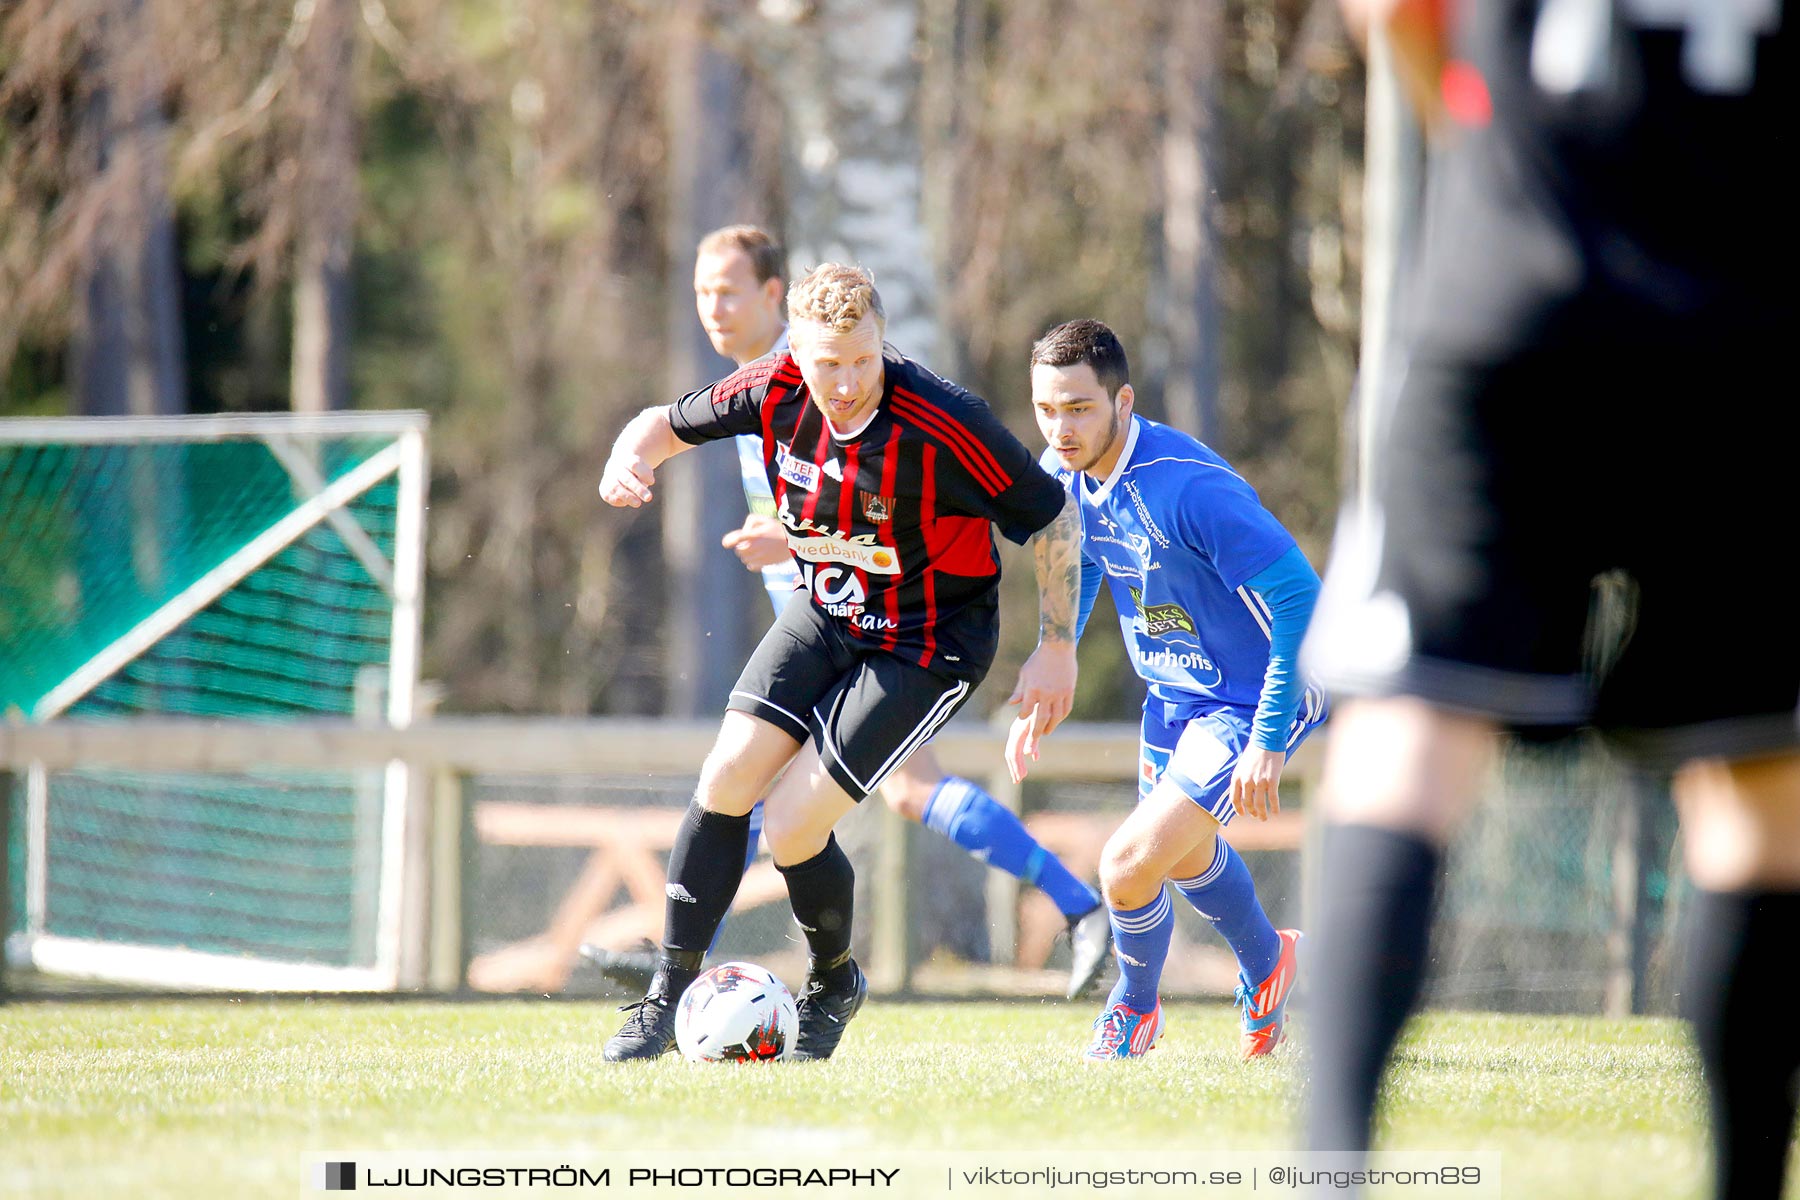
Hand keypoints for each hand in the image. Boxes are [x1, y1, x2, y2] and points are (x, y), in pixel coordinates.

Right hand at [599, 453, 654, 507]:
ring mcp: (609, 477)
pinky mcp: (604, 488)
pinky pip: (607, 495)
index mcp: (628, 460)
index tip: (652, 482)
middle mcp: (617, 468)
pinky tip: (625, 502)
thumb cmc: (637, 470)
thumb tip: (646, 486)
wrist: (620, 465)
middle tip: (649, 498)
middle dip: (638, 489)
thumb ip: (646, 476)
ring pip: (615, 487)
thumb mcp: (645, 469)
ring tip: (638, 503)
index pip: (635, 465)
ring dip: (627, 497)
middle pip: (627, 478)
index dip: (644, 474)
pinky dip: (616, 500)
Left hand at [721, 514, 790, 569]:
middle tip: (752, 541)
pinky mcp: (764, 565)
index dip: (729, 541)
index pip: (735, 539)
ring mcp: (758, 557)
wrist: (794, 541)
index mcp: (753, 535)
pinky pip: (750, 566)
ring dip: (747, 554)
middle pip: (738, 550)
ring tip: (758, 548)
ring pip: (744, 558)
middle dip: (742, 546)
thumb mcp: (763, 518)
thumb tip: (744, 533)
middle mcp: (754, 547)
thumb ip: (750, 522)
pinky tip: (759, 556)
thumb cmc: (778, 528)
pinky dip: (752, 562)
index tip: (726, 543)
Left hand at [1004, 641, 1077, 780]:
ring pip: (1056, 717)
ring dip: (1050, 727)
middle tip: (1034, 740)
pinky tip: (1057, 720)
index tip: (1022, 719)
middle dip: (1036, 731)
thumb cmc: (1037, 660)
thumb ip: (1019, 691)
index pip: (1026, 711)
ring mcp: (1059, 693)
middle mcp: (1046, 693)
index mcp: (1032, 689)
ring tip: (1046, 732)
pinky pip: (1066, 709)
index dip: (1024, 717)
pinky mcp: (1069, 691)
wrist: (1057, 647)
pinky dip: (1061, 717)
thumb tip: (1011, 704)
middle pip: (1041, 718)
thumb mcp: (1024, 674)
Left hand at [1229, 746, 1285, 820]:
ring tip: (1264, 818)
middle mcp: (1246, 781)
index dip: (1238, 809)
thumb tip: (1245, 791)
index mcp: (1237, 777)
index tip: (1242, 814)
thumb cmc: (1255, 751)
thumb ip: (1242, 778)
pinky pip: (1273, 798)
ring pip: (1259, 804)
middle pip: (1248, 803)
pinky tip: (1276, 812)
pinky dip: (1274, 807)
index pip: (1234, 799)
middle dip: (1252, 812)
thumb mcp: (1242, 765)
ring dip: (1262, 814)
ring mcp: (1259, 782)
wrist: (1266, 740)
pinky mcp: (1272, 781)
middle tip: (1257, 816)